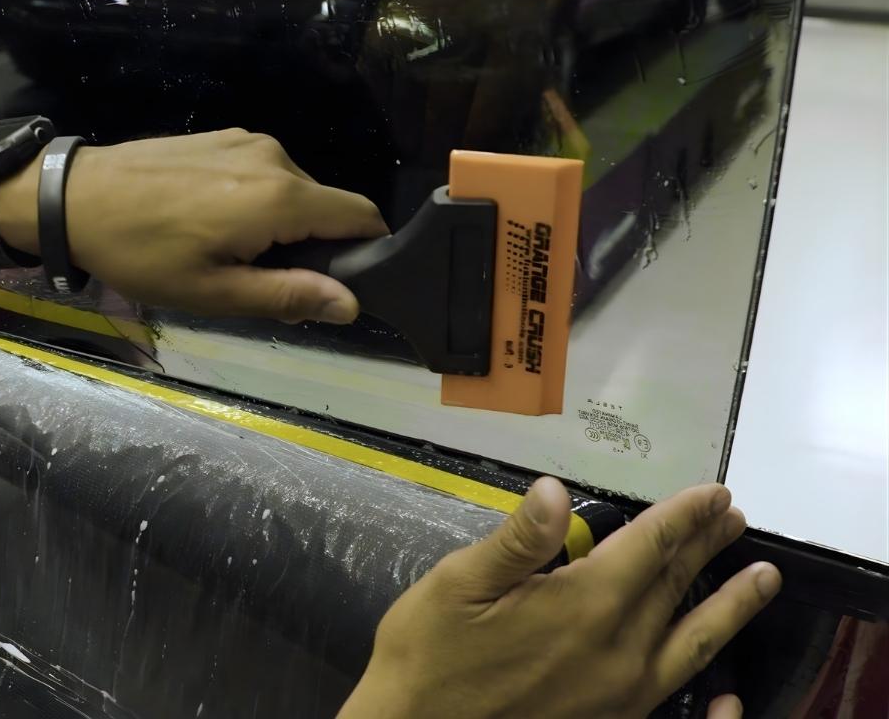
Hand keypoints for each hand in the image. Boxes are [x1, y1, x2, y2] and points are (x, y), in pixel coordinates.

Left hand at [0, 129, 387, 322]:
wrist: (74, 197)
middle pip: (326, 206)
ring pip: (293, 191)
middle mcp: (275, 158)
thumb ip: (287, 294)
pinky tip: (208, 224)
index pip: (361, 216)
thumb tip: (351, 302)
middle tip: (258, 281)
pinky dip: (254, 202)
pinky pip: (262, 174)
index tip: (336, 285)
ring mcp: (246, 140)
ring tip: (224, 253)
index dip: (363, 253)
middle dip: (311, 247)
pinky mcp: (221, 136)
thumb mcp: (213, 291)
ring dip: (278, 226)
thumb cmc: (141, 252)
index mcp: (280, 197)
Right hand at [339, 478, 780, 718]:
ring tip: (762, 579)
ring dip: (730, 606)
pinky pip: (678, 699)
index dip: (683, 517)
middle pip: (675, 586)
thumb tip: (554, 491)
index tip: (713, 493)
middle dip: (707, 546)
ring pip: (693, 643)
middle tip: (733, 517)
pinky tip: (731, 694)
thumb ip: (516, 541)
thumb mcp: (457, 585)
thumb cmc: (427, 655)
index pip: (649, 548)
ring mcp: (621, 693)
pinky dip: (714, 693)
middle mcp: (617, 650)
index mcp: (582, 606)